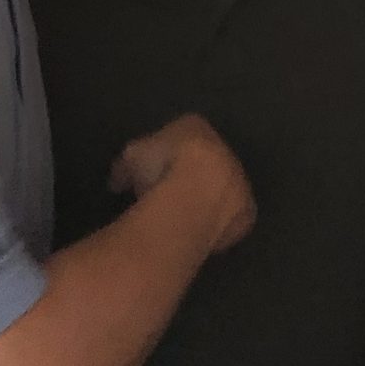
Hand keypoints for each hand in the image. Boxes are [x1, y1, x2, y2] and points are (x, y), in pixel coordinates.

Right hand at [110, 113, 253, 254]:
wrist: (195, 195)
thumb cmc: (162, 166)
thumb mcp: (131, 159)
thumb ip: (126, 167)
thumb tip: (118, 181)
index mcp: (196, 128)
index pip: (183, 140)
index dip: (166, 157)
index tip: (151, 174)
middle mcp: (224, 151)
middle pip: (205, 165)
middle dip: (188, 178)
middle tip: (166, 198)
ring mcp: (240, 182)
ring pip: (220, 191)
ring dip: (203, 202)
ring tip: (179, 220)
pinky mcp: (246, 214)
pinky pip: (230, 221)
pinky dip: (214, 227)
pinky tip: (196, 237)